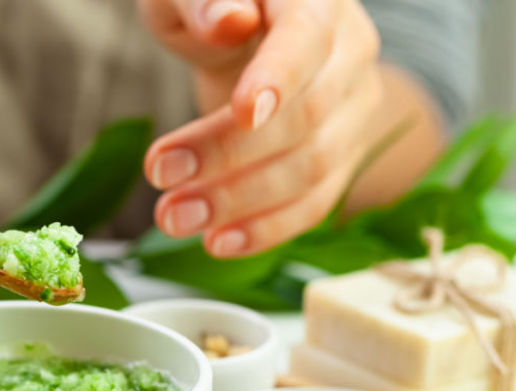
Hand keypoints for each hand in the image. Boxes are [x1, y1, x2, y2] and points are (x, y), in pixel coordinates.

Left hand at [138, 0, 382, 257]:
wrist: (250, 26)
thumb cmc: (208, 2)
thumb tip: (227, 20)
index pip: (307, 37)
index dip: (278, 77)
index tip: (241, 112)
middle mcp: (351, 48)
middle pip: (307, 113)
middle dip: (229, 153)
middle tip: (160, 173)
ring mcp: (354, 105)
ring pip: (314, 166)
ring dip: (240, 201)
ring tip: (173, 217)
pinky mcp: (344, 153)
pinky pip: (316, 201)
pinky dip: (267, 228)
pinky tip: (218, 242)